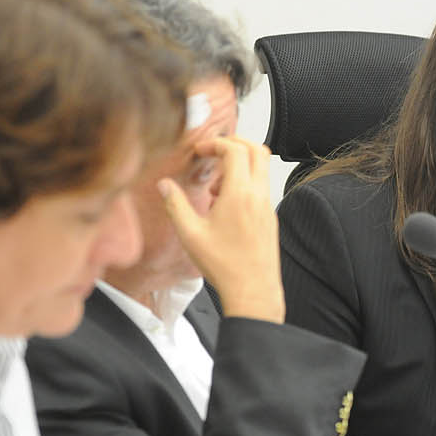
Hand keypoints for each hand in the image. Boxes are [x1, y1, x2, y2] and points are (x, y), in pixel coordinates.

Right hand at [158, 136, 284, 321]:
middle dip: (234, 144)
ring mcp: (268, 207)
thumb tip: (164, 185)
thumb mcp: (190, 234)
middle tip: (213, 153)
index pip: (235, 150)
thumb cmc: (225, 266)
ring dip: (240, 166)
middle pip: (257, 150)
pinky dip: (245, 183)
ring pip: (261, 169)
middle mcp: (259, 196)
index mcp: (240, 195)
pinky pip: (261, 188)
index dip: (216, 143)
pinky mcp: (271, 218)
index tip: (201, 150)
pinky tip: (224, 205)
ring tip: (215, 187)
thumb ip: (175, 205)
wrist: (253, 291)